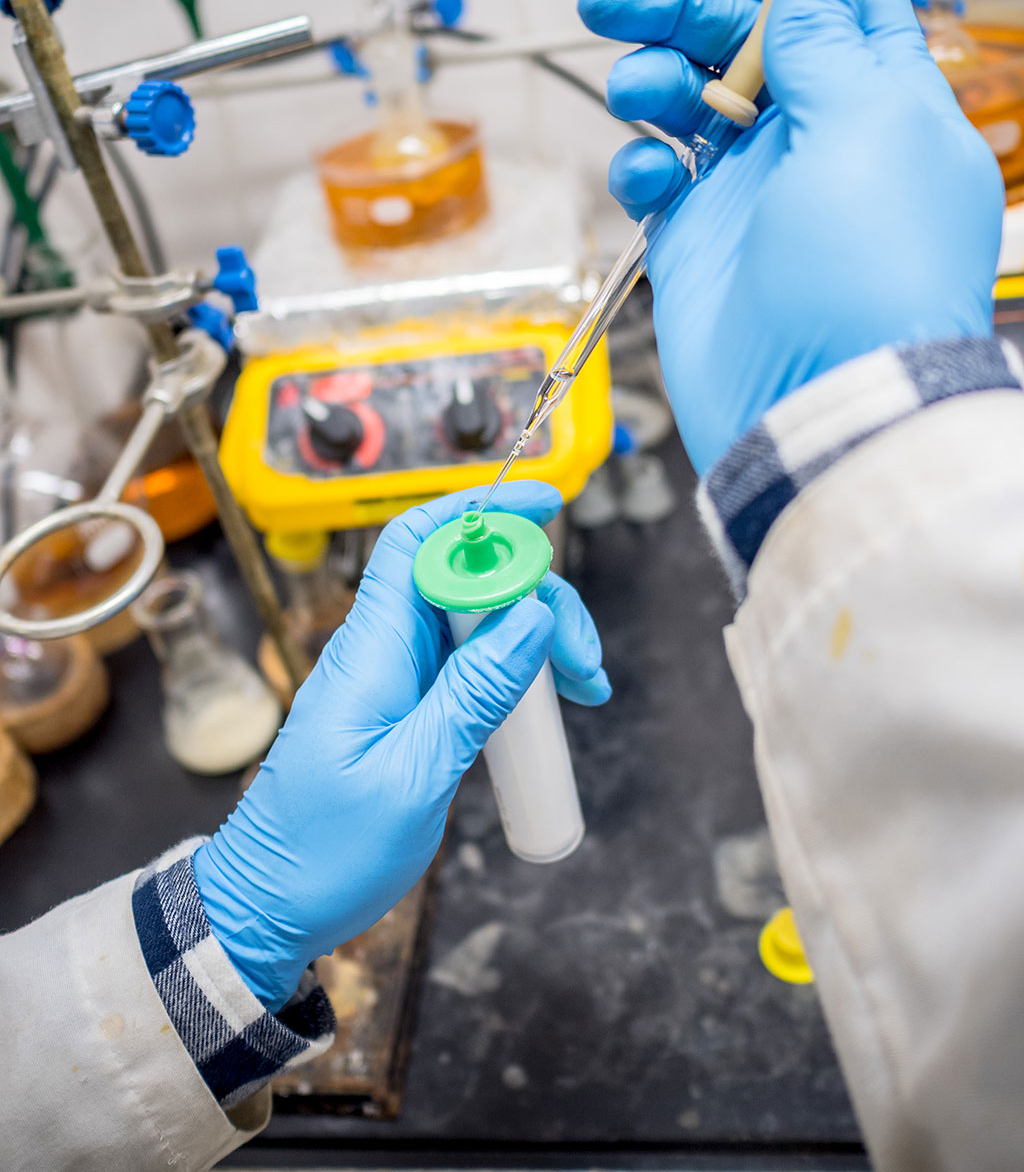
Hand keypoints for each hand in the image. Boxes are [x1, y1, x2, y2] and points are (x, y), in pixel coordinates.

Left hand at [194, 483, 608, 1012]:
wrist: (268, 909)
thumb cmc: (327, 852)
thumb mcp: (415, 775)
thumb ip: (475, 691)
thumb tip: (533, 613)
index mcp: (372, 649)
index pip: (420, 542)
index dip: (480, 509)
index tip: (545, 504)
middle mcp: (383, 650)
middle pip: (468, 578)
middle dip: (539, 598)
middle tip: (587, 664)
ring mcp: (396, 678)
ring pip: (479, 621)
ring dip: (538, 639)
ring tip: (586, 689)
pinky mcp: (407, 708)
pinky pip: (471, 665)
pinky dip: (517, 673)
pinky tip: (551, 704)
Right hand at [578, 0, 1003, 473]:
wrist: (815, 410)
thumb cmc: (867, 276)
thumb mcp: (862, 125)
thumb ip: (830, 32)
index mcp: (877, 98)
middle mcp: (815, 138)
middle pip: (738, 41)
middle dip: (676, 9)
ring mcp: (752, 191)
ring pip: (685, 100)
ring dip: (650, 81)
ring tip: (638, 94)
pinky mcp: (697, 239)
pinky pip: (654, 174)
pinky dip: (638, 163)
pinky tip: (646, 178)